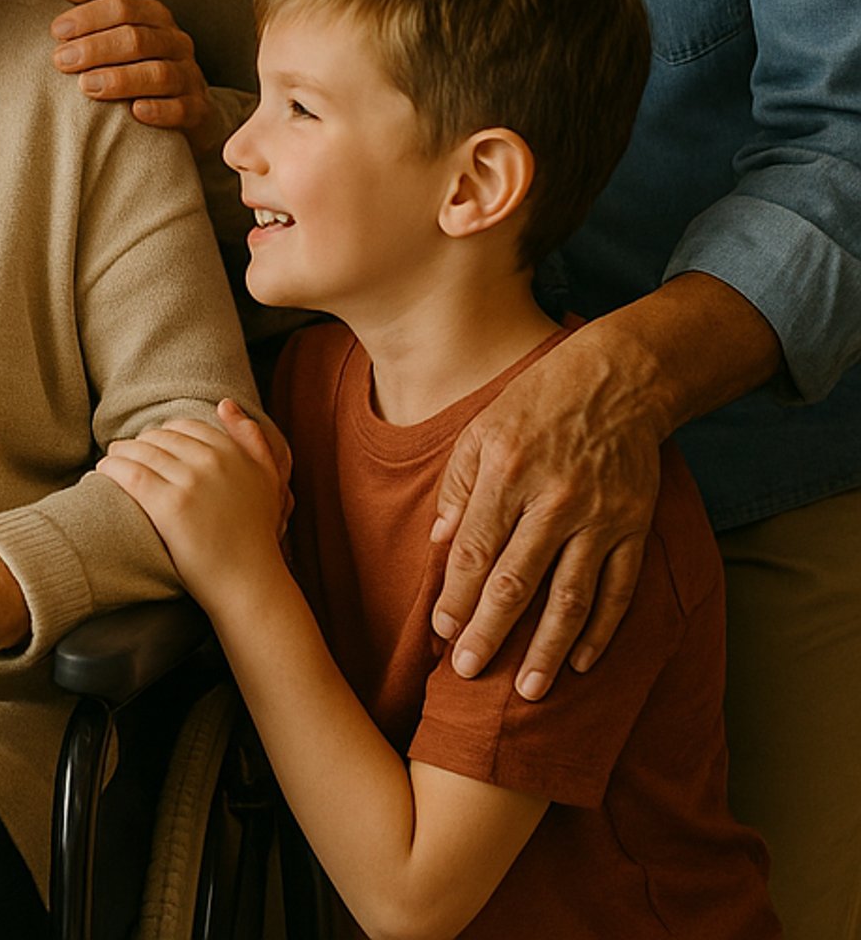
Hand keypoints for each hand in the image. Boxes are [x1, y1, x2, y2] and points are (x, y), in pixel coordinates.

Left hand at [51, 0, 222, 151]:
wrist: (188, 105)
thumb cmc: (141, 60)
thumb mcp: (121, 26)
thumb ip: (96, 2)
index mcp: (156, 17)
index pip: (123, 7)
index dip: (88, 16)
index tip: (57, 31)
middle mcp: (176, 42)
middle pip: (137, 39)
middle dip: (96, 48)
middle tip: (62, 60)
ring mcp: (190, 76)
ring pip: (159, 73)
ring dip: (121, 79)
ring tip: (87, 86)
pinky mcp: (198, 109)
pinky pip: (183, 108)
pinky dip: (160, 110)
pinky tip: (135, 112)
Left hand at [97, 402, 283, 600]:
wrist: (249, 585)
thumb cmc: (255, 538)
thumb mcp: (269, 481)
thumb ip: (252, 439)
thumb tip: (225, 403)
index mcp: (233, 452)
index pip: (185, 426)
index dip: (163, 435)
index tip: (152, 447)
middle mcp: (212, 461)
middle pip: (159, 437)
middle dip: (139, 443)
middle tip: (124, 454)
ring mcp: (190, 481)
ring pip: (140, 452)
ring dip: (119, 454)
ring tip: (109, 463)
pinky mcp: (168, 506)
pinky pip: (129, 474)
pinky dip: (110, 469)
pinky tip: (102, 473)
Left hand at [430, 327, 663, 698]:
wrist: (617, 380)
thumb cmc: (535, 403)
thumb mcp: (481, 430)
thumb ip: (458, 488)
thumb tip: (437, 546)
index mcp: (508, 473)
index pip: (475, 548)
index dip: (455, 595)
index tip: (441, 634)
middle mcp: (554, 500)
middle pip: (517, 581)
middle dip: (490, 633)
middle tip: (468, 675)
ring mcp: (600, 518)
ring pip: (571, 597)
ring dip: (548, 649)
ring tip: (529, 693)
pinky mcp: (634, 528)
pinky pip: (619, 591)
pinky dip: (602, 631)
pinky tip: (581, 663)